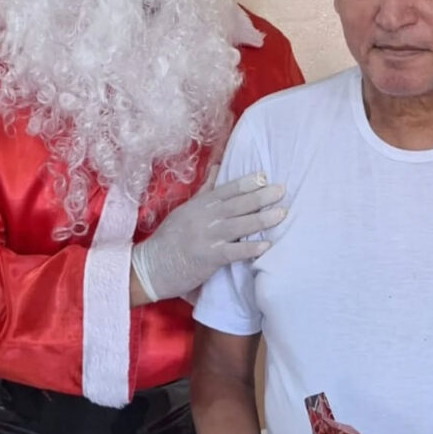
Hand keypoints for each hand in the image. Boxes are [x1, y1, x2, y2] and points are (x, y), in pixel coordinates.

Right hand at [130, 168, 284, 301]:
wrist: (150, 267)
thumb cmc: (170, 238)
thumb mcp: (185, 209)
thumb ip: (205, 190)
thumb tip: (218, 166)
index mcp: (200, 205)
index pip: (226, 190)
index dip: (246, 182)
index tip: (265, 176)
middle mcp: (203, 218)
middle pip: (236, 204)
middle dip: (261, 197)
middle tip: (282, 190)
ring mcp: (205, 237)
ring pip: (238, 225)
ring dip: (261, 219)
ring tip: (282, 214)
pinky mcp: (207, 258)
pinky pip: (232, 251)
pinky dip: (249, 248)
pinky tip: (266, 246)